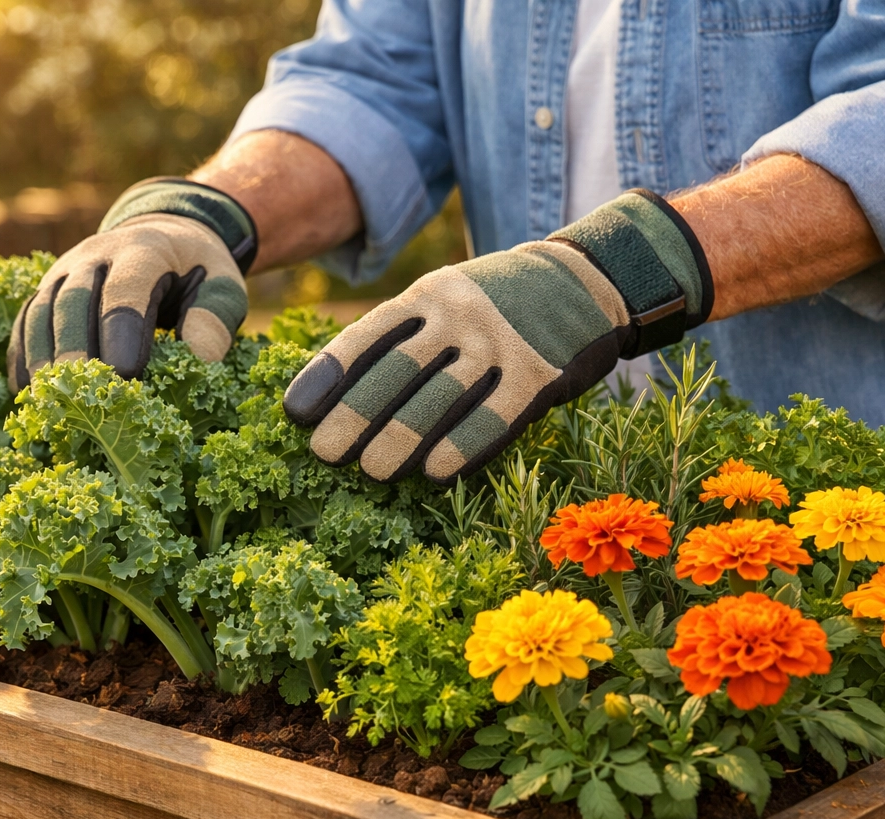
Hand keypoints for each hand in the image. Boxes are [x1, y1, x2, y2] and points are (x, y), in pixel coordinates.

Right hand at [7, 178, 256, 391]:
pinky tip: (28, 391)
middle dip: (75, 348)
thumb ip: (215, 318)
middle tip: (83, 395)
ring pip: (41, 310)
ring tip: (50, 400)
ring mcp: (64, 271)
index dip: (122, 328)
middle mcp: (95, 254)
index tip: (128, 374)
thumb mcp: (223, 285)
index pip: (126, 286)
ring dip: (42, 356)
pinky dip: (23, 355)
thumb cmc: (196, 271)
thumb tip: (200, 361)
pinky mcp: (47, 290)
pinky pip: (25, 321)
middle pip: (73, 300)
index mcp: (143, 250)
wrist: (163, 235)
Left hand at [282, 189, 713, 483]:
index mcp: (427, 296)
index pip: (367, 337)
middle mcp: (460, 316)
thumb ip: (402, 336)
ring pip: (441, 396)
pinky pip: (496, 415)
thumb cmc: (495, 306)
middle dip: (356, 415)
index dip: (329, 376)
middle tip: (325, 453)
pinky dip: (463, 445)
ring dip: (402, 438)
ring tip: (370, 471)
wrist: (588, 280)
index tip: (296, 413)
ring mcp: (501, 343)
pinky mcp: (539, 374)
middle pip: (397, 371)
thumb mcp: (445, 299)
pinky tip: (435, 472)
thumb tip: (334, 395)